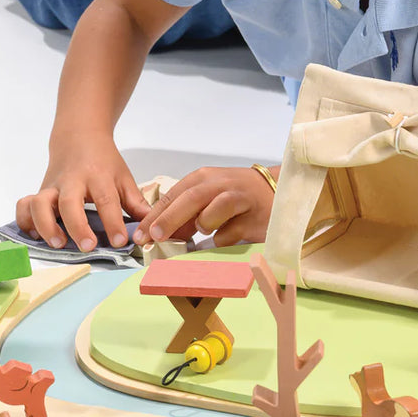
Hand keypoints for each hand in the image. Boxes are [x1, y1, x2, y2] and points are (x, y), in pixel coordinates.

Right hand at [15, 133, 150, 252]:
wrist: (79, 136)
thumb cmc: (104, 161)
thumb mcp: (123, 177)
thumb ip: (135, 203)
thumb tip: (150, 228)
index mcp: (98, 176)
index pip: (106, 200)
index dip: (113, 222)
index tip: (121, 242)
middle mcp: (72, 181)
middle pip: (69, 203)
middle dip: (77, 226)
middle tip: (87, 246)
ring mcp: (52, 186)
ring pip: (38, 203)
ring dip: (45, 225)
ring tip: (58, 244)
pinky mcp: (38, 191)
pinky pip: (23, 206)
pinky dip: (26, 222)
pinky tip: (37, 237)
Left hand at [132, 165, 276, 248]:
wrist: (277, 191)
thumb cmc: (236, 195)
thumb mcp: (207, 198)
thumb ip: (185, 215)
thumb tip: (159, 235)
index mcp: (202, 178)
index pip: (172, 196)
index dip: (154, 216)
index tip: (140, 236)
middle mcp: (219, 184)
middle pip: (189, 199)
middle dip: (169, 219)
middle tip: (155, 237)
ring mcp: (238, 199)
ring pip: (212, 213)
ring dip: (203, 225)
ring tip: (205, 230)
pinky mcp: (253, 218)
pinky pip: (230, 234)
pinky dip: (222, 239)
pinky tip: (229, 235)